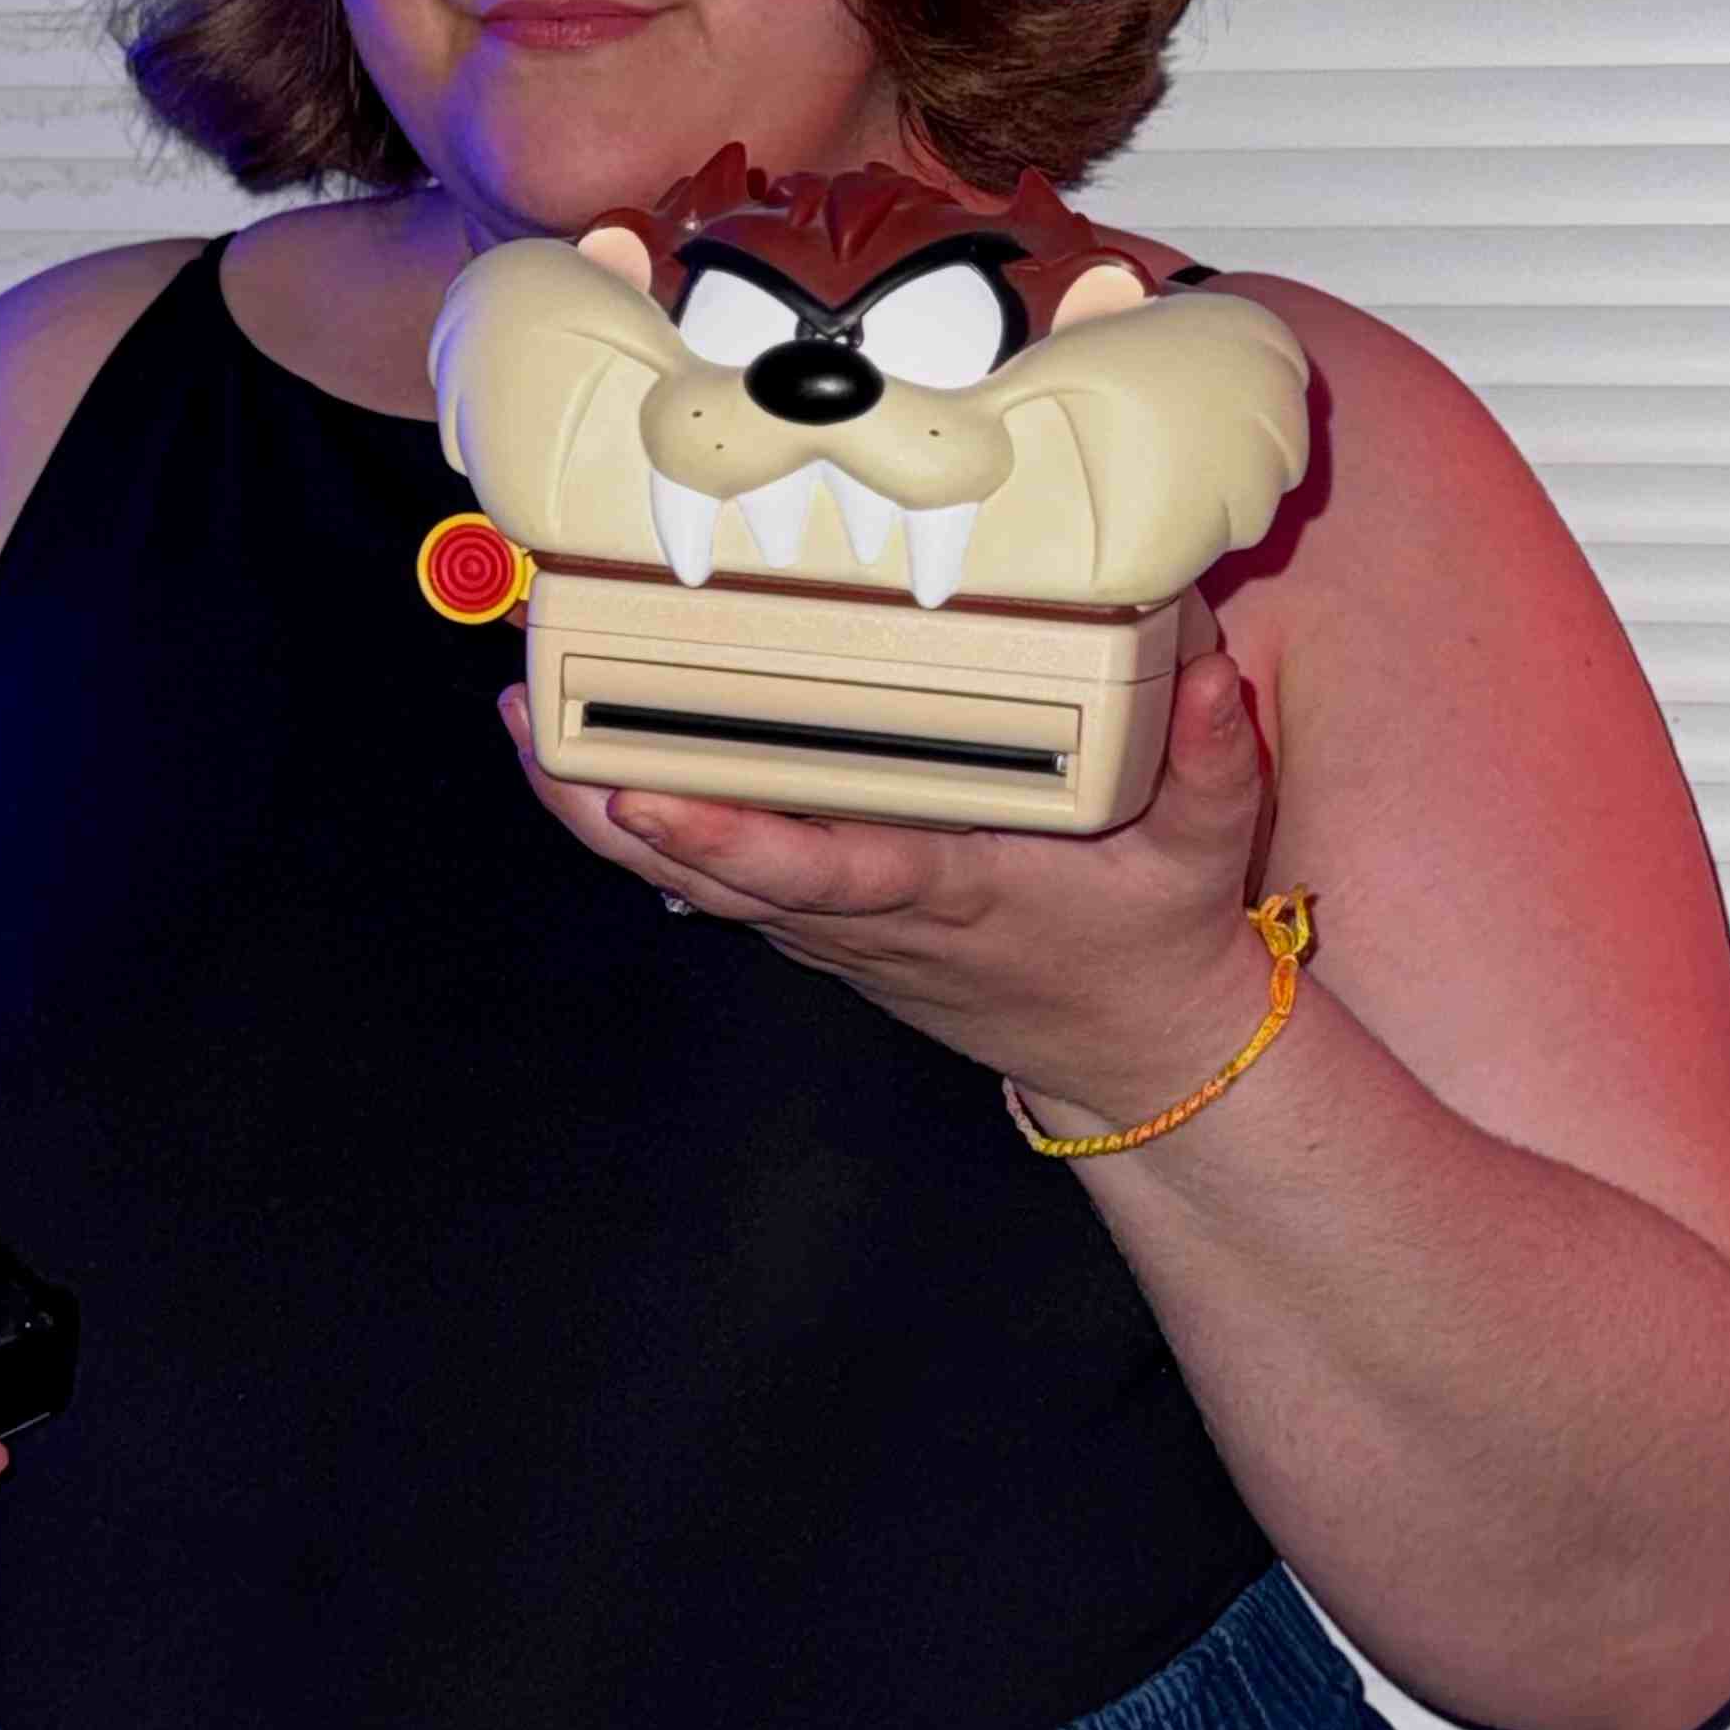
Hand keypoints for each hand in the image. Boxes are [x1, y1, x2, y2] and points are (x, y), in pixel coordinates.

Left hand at [499, 652, 1276, 1130]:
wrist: (1135, 1060)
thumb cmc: (1153, 947)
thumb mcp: (1201, 857)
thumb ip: (1209, 759)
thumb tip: (1204, 668)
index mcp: (946, 886)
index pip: (820, 866)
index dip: (725, 835)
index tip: (644, 795)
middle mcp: (866, 912)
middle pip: (707, 866)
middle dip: (606, 799)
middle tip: (526, 711)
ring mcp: (831, 925)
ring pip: (689, 874)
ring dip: (596, 807)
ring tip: (520, 716)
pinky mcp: (820, 922)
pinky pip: (711, 875)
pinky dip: (639, 824)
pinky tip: (581, 763)